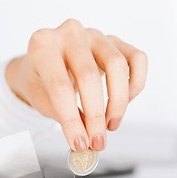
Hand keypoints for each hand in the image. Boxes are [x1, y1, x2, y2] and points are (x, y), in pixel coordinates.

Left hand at [6, 19, 147, 151]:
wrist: (44, 63)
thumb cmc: (41, 81)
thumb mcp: (39, 98)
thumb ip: (60, 115)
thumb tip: (84, 139)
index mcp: (42, 45)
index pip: (60, 87)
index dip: (72, 121)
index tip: (80, 144)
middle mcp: (69, 33)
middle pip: (89, 76)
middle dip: (95, 116)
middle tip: (97, 141)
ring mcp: (94, 35)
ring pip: (117, 65)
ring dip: (118, 102)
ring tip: (111, 125)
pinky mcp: (115, 40)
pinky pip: (137, 58)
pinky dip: (136, 83)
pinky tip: (126, 102)